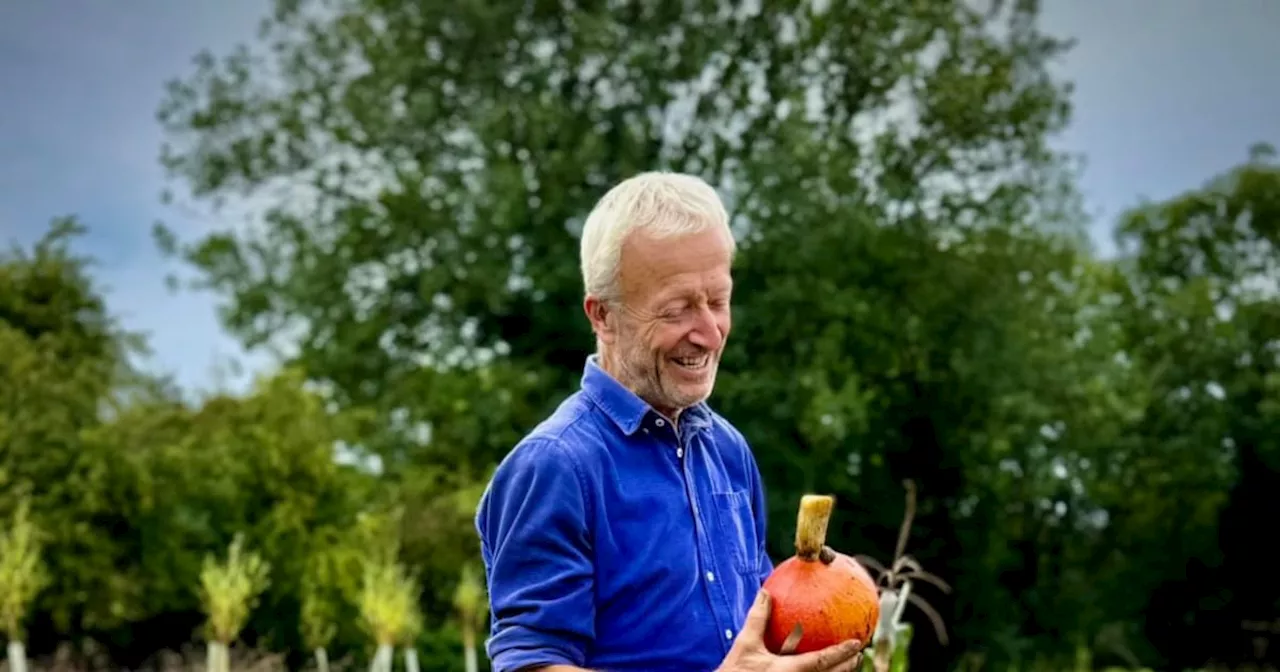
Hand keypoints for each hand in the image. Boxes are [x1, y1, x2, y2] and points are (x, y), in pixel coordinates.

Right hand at [716, 589, 864, 671]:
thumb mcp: (744, 644)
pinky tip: (824, 670)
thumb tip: (766, 593)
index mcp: (788, 671)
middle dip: (848, 666)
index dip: (841, 653)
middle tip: (859, 653)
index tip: (856, 643)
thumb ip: (758, 619)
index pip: (821, 661)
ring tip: (850, 664)